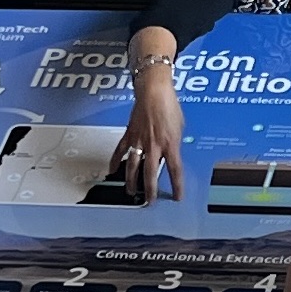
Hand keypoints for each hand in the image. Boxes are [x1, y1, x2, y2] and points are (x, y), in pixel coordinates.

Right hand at [113, 73, 184, 202]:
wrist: (153, 90)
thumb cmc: (169, 104)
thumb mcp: (179, 126)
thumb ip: (175, 143)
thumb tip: (172, 154)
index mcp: (170, 143)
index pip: (175, 170)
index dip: (177, 185)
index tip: (177, 197)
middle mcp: (154, 144)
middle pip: (151, 173)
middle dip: (150, 190)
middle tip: (149, 202)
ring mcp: (139, 140)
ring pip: (133, 166)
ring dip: (131, 181)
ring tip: (130, 192)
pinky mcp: (129, 134)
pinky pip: (120, 150)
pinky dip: (115, 161)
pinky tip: (112, 170)